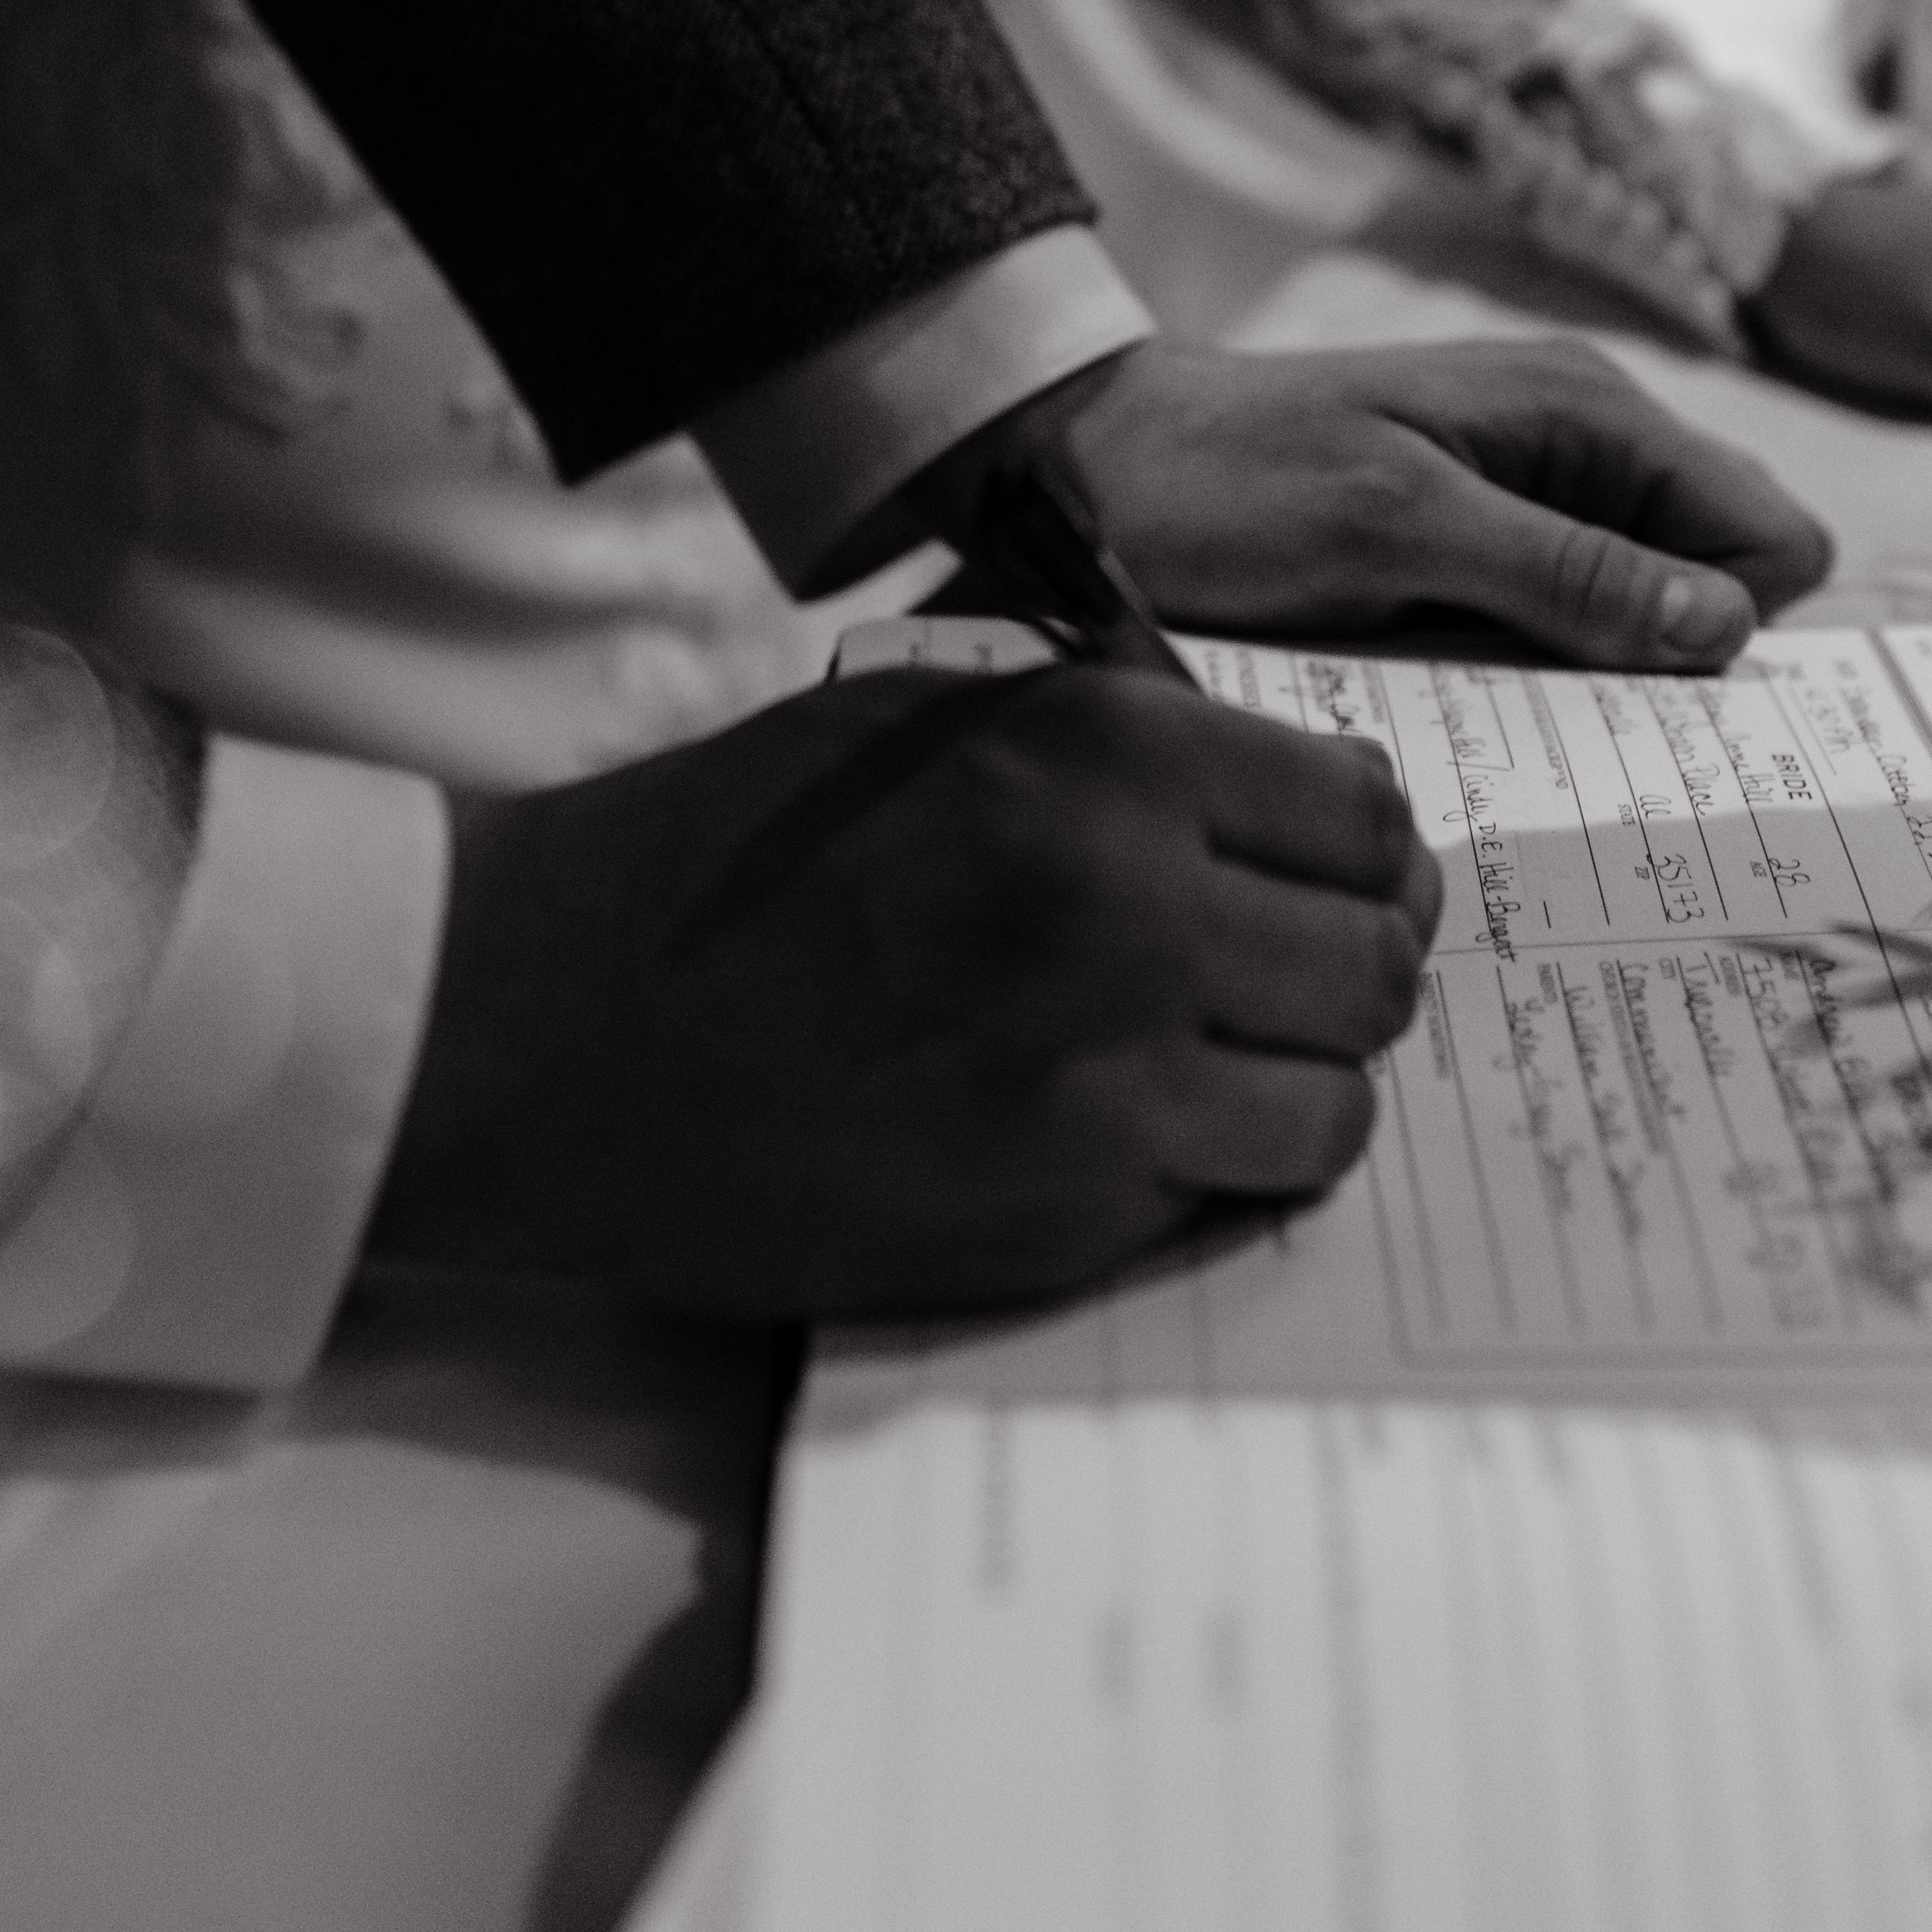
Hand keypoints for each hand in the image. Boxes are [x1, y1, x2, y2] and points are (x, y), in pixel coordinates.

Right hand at [365, 664, 1446, 1320]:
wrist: (551, 1022)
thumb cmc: (729, 855)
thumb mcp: (933, 723)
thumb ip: (1115, 745)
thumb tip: (1276, 801)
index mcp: (1105, 751)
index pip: (1363, 811)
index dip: (1368, 858)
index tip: (1340, 887)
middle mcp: (1131, 897)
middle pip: (1379, 961)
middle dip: (1349, 976)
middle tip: (1288, 991)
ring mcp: (1107, 1068)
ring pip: (1338, 1098)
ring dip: (1298, 1089)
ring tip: (1215, 1075)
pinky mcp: (1066, 1208)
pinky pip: (1237, 1192)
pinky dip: (1215, 1173)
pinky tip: (1132, 1139)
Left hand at [1058, 339, 1833, 664]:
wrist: (1087, 465)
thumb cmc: (1227, 482)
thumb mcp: (1393, 526)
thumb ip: (1562, 570)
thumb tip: (1722, 626)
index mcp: (1588, 414)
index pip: (1770, 532)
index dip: (1734, 626)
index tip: (1646, 697)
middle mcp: (1580, 450)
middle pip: (1719, 582)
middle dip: (1675, 664)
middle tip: (1573, 729)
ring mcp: (1528, 503)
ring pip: (1641, 619)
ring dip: (1600, 685)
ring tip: (1508, 728)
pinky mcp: (1471, 555)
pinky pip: (1559, 631)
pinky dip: (1536, 680)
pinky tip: (1469, 715)